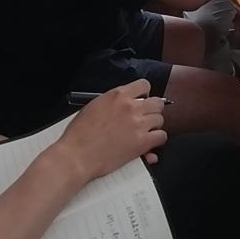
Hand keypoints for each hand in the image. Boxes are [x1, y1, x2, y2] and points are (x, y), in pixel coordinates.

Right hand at [51, 80, 166, 180]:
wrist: (77, 155)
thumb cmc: (79, 134)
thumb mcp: (93, 107)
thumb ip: (113, 103)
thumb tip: (124, 105)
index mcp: (118, 95)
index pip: (144, 85)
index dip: (145, 94)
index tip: (142, 100)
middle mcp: (130, 106)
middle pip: (157, 102)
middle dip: (152, 110)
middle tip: (145, 118)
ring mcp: (138, 124)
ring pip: (160, 119)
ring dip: (154, 126)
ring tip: (145, 132)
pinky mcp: (142, 142)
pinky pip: (161, 136)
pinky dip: (157, 140)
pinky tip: (148, 144)